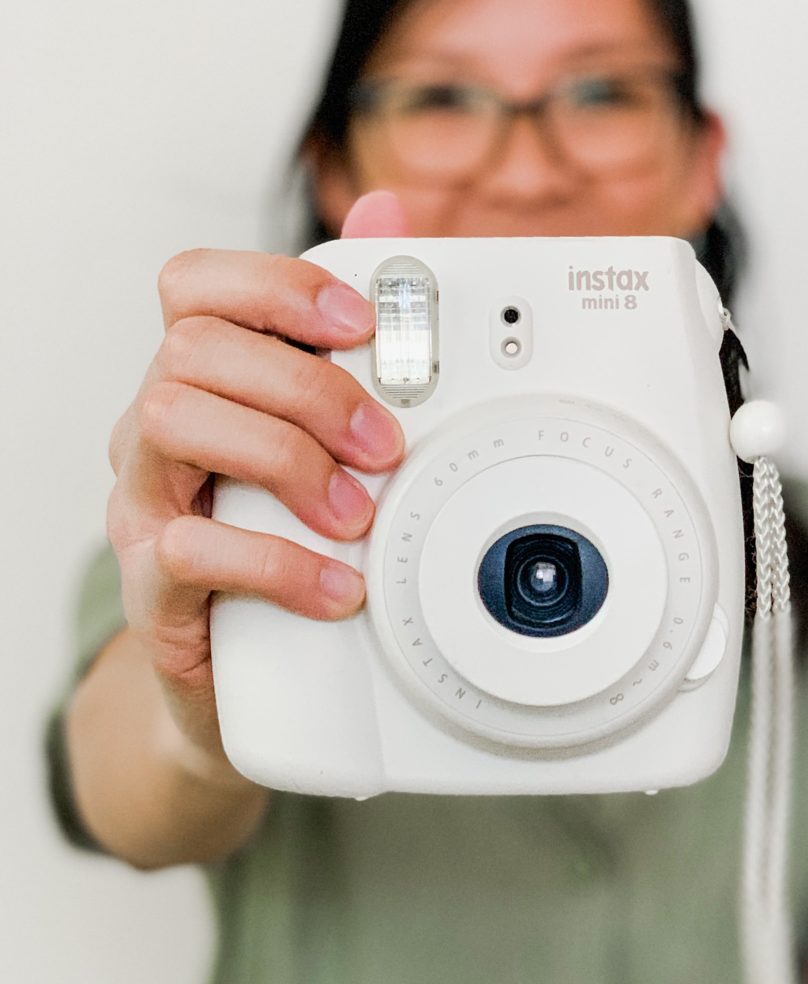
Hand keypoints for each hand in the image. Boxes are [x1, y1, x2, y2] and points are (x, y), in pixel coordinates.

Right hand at [106, 191, 408, 765]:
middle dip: (308, 388)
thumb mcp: (325, 432)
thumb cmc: (287, 532)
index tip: (361, 324)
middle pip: (195, 348)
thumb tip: (389, 219)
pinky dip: (280, 565)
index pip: (195, 286)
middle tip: (384, 444)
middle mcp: (156, 427)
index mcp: (201, 379)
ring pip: (172, 420)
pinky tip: (338, 585)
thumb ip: (352, 329)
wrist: (249, 663)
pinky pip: (189, 549)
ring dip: (286, 459)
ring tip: (356, 514)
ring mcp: (142, 502)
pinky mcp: (151, 585)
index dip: (276, 287)